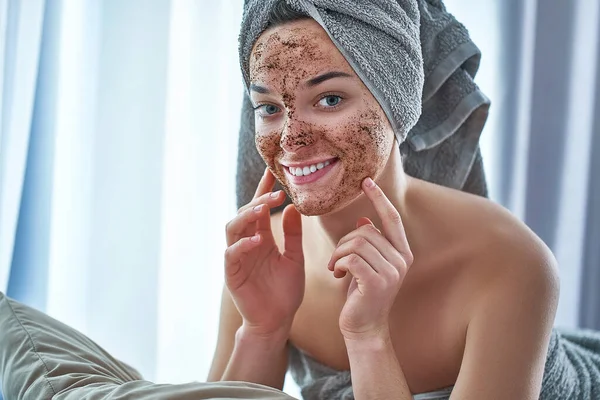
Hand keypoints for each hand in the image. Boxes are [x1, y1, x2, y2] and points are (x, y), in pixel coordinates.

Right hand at [225, 168, 304, 336]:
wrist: (277, 321)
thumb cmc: (285, 292)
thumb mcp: (295, 258)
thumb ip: (294, 235)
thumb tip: (292, 207)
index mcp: (262, 239)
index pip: (259, 209)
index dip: (264, 190)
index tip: (272, 172)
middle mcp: (247, 244)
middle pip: (245, 214)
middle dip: (259, 200)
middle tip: (276, 192)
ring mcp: (238, 258)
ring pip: (233, 229)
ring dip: (246, 217)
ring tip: (262, 210)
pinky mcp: (232, 274)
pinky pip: (232, 254)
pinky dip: (242, 245)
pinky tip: (257, 240)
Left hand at [328, 177, 412, 339]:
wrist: (364, 326)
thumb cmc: (362, 293)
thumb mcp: (366, 264)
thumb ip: (370, 243)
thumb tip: (365, 220)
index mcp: (402, 252)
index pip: (392, 218)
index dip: (379, 198)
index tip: (366, 181)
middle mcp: (402, 260)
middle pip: (365, 231)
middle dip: (343, 242)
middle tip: (337, 259)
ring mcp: (392, 272)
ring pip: (356, 243)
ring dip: (338, 253)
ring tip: (336, 267)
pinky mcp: (377, 282)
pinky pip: (351, 258)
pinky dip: (338, 263)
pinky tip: (336, 274)